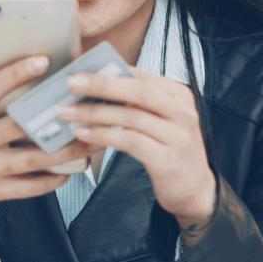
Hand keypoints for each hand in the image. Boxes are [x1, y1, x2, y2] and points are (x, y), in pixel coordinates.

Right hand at [0, 55, 96, 261]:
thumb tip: (13, 83)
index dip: (17, 74)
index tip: (43, 60)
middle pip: (22, 126)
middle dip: (56, 114)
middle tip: (86, 102)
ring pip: (34, 160)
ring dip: (67, 151)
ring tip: (93, 140)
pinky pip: (28, 188)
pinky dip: (51, 180)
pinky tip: (69, 171)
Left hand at [59, 67, 215, 250]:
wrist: (195, 191)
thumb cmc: (170, 151)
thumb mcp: (161, 120)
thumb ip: (138, 103)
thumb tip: (97, 85)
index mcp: (179, 96)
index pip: (142, 76)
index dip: (110, 70)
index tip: (81, 70)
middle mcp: (182, 112)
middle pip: (138, 91)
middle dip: (101, 85)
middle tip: (71, 83)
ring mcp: (178, 137)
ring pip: (130, 116)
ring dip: (95, 113)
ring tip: (67, 113)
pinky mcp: (168, 160)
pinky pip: (130, 142)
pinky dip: (104, 135)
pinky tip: (83, 134)